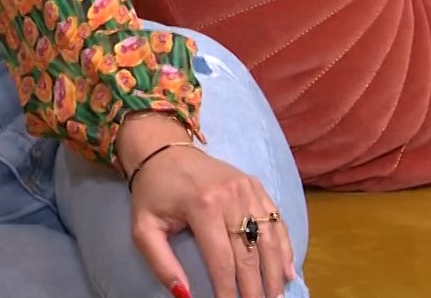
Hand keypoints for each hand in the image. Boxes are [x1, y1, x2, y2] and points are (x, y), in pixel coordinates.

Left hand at [126, 134, 296, 297]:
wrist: (163, 149)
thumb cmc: (153, 192)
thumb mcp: (143, 228)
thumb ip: (161, 263)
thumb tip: (184, 295)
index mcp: (202, 206)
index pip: (222, 261)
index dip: (228, 291)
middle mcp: (230, 196)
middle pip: (249, 254)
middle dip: (255, 288)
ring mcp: (247, 189)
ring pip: (269, 239)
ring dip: (275, 272)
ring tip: (276, 297)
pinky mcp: (255, 185)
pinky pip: (275, 220)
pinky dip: (284, 248)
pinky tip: (287, 271)